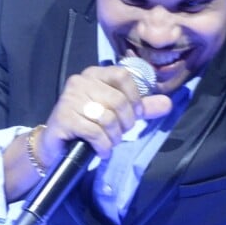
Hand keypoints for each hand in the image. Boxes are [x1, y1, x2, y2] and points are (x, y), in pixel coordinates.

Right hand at [39, 65, 172, 163]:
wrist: (57, 144)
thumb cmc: (90, 124)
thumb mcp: (118, 114)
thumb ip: (142, 108)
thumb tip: (168, 103)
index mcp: (94, 74)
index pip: (123, 76)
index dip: (135, 97)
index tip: (136, 114)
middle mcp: (79, 82)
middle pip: (117, 100)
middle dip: (125, 123)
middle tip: (119, 133)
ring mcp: (69, 99)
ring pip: (107, 118)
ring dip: (113, 137)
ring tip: (109, 142)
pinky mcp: (62, 118)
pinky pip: (94, 132)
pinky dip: (103, 146)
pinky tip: (101, 150)